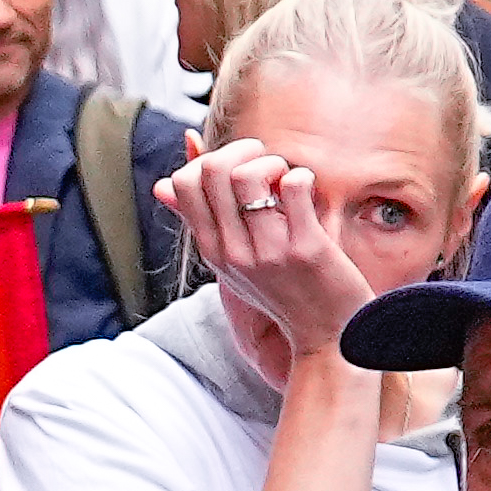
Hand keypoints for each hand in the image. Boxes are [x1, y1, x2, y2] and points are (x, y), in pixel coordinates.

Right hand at [160, 138, 373, 360]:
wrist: (329, 340)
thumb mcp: (233, 262)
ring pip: (247, 175)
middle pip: (212, 171)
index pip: (182, 182)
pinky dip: (302, 177)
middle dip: (243, 151)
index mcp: (212, 249)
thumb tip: (161, 184)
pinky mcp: (305, 250)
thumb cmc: (286, 293)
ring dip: (272, 163)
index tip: (240, 169)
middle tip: (268, 164)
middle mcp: (232, 251)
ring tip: (287, 179)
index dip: (211, 159)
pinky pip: (294, 187)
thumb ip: (203, 222)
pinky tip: (308, 191)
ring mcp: (267, 252)